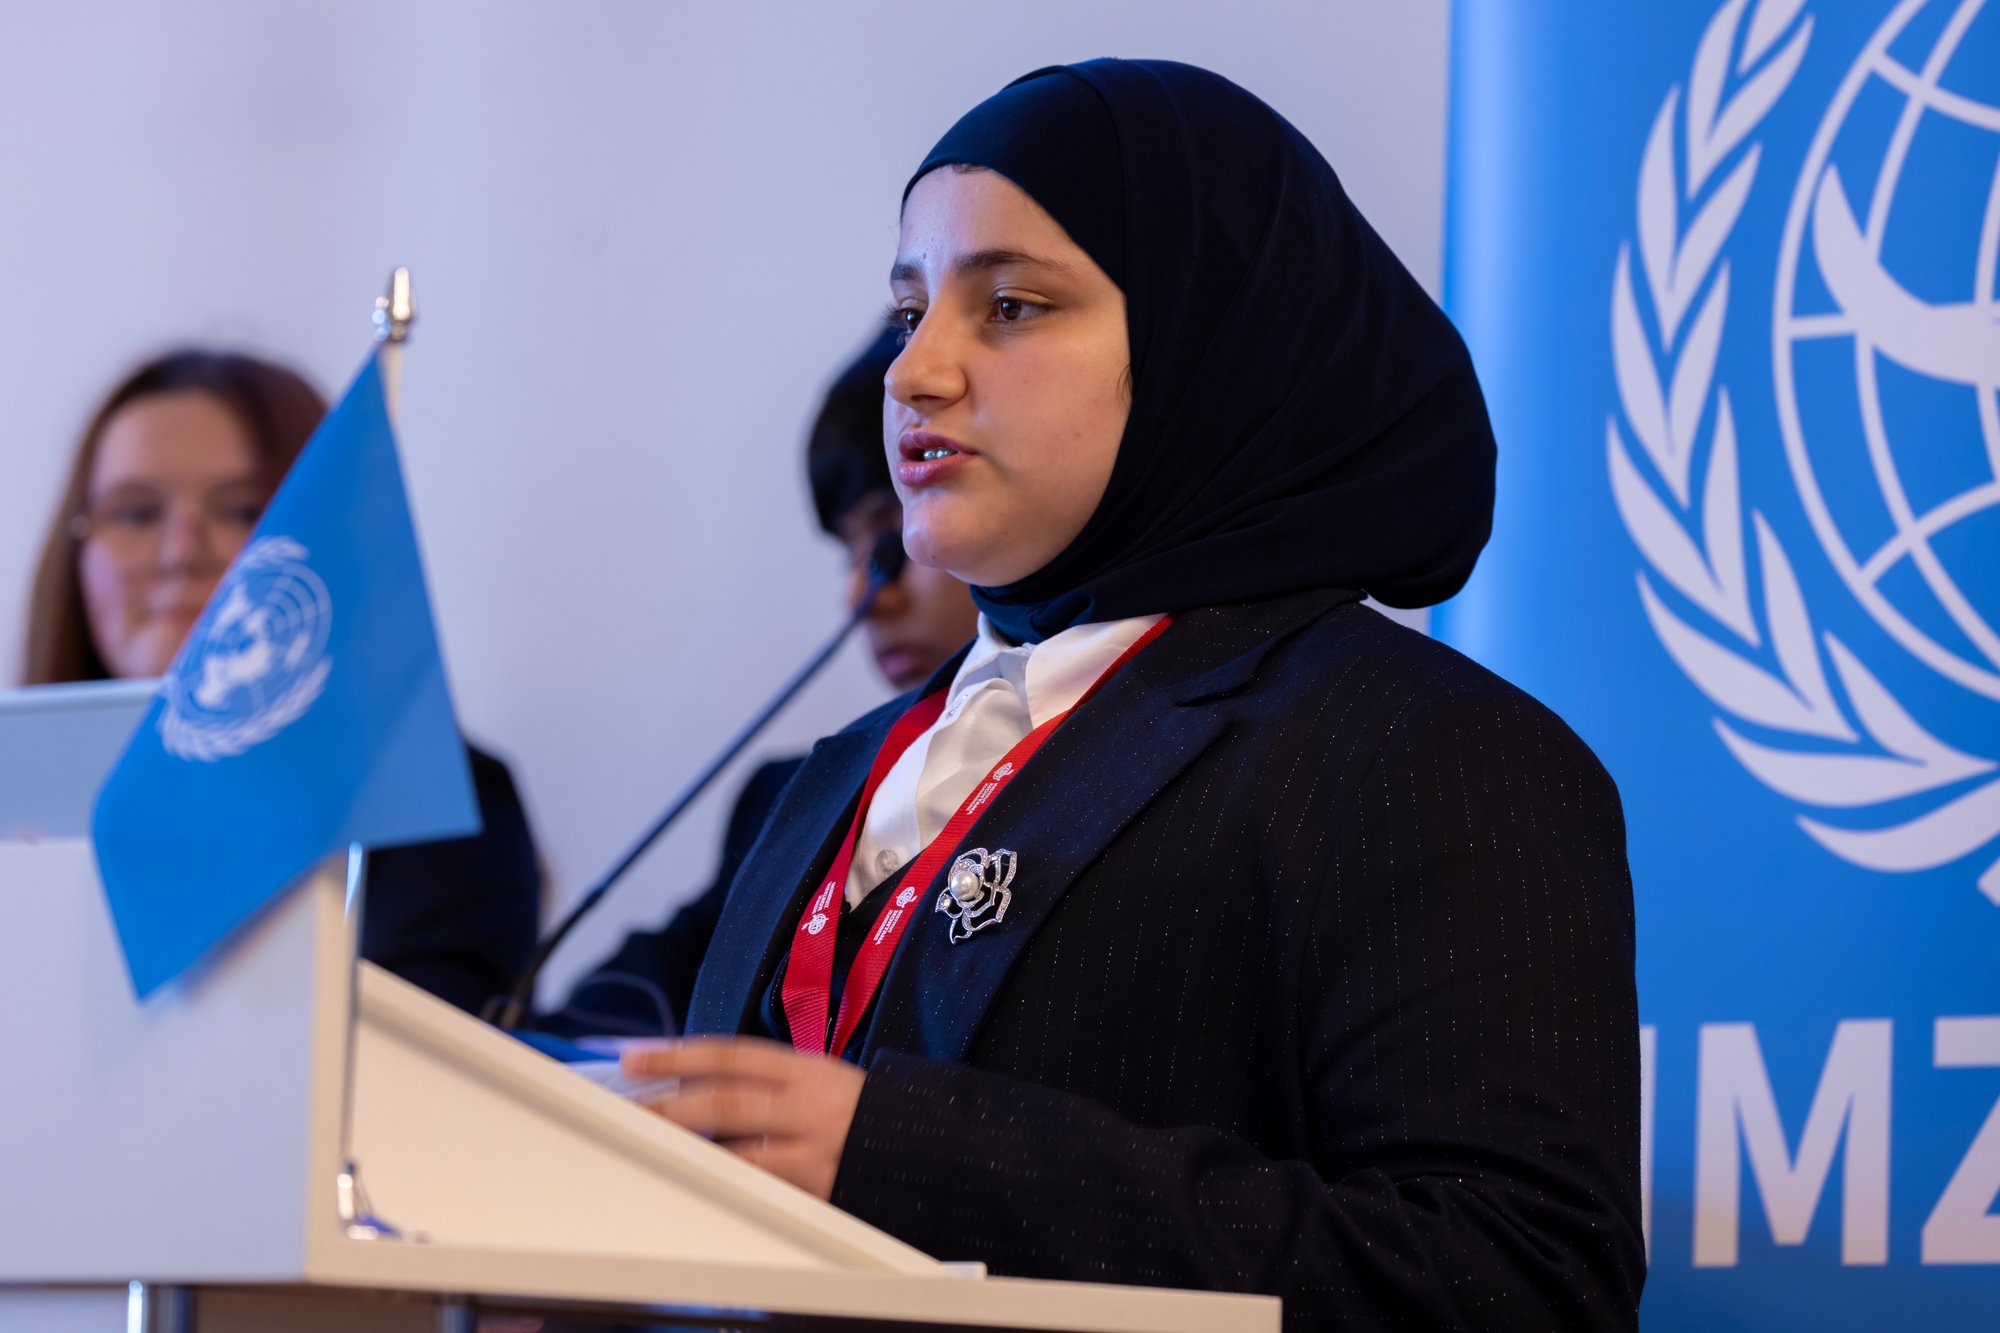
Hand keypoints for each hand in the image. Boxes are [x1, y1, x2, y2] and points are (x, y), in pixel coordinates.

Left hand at [622, 1036, 864, 1200]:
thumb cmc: (866, 1112)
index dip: (679, 1054)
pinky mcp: (821, 1189)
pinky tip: (703, 1182)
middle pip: (726, 1103)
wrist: (931, 1145)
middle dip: (670, 1105)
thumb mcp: (822, 1079)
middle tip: (629, 1108)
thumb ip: (771, 1082)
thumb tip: (699, 1084)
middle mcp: (809, 1105)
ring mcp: (815, 1149)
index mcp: (806, 1069)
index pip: (731, 1055)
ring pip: (740, 1153)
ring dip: (692, 1152)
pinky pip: (767, 1188)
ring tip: (653, 1148)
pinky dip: (734, 1184)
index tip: (636, 1057)